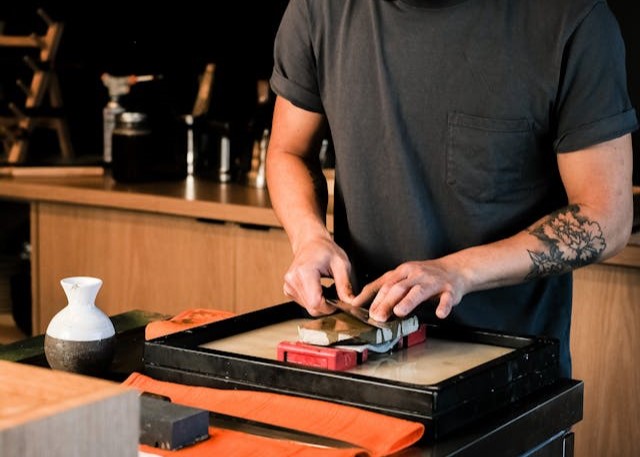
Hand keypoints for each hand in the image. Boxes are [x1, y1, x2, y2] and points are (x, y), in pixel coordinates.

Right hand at [282, 236, 354, 315]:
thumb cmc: (325, 250)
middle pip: (312, 308)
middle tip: (336, 294)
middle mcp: (293, 280)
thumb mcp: (341, 264)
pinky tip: (318, 289)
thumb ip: (345, 285)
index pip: (316, 302)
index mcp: (304, 272)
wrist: (310, 242)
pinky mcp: (288, 289)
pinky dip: (313, 300)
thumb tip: (350, 303)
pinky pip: (304, 303)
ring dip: (321, 303)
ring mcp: (288, 285)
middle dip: (327, 306)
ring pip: (308, 308)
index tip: (339, 300)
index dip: (330, 307)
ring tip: (327, 288)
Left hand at [352, 259, 466, 320]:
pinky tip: (439, 314)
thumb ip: (387, 288)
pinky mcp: (449, 290)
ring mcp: (432, 282)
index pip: (384, 284)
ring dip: (408, 302)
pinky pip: (446, 298)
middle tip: (376, 316)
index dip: (370, 296)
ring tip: (399, 312)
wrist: (455, 269)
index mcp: (403, 271)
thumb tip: (364, 302)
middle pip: (398, 288)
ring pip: (418, 291)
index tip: (357, 307)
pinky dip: (443, 306)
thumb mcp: (404, 277)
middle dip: (385, 302)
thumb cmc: (425, 276)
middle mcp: (416, 275)